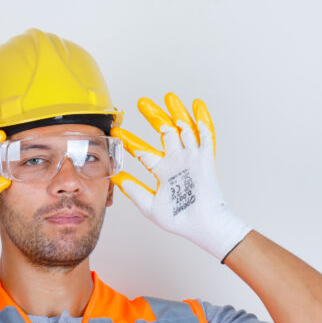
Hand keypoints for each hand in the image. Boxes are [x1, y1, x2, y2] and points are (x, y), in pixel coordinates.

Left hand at [110, 93, 250, 261]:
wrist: (200, 225)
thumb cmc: (179, 219)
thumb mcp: (149, 204)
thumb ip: (133, 189)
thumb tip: (116, 177)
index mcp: (163, 171)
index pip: (143, 151)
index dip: (130, 140)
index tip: (117, 131)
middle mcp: (177, 161)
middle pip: (164, 132)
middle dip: (154, 116)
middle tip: (142, 103)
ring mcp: (191, 158)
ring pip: (183, 129)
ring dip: (176, 112)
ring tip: (168, 97)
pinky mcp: (205, 158)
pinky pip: (205, 135)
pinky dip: (201, 120)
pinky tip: (196, 105)